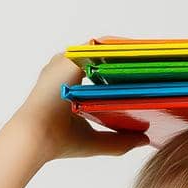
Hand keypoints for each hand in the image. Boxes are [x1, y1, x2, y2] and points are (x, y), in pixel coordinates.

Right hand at [11, 48, 151, 160]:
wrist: (36, 137)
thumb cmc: (59, 141)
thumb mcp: (97, 141)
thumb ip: (120, 140)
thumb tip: (145, 139)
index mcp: (67, 85)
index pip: (96, 71)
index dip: (117, 73)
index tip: (139, 77)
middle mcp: (64, 70)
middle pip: (99, 58)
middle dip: (123, 61)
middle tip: (152, 67)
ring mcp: (65, 61)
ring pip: (100, 50)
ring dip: (122, 52)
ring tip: (149, 58)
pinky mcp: (69, 58)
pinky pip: (98, 46)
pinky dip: (117, 49)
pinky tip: (137, 55)